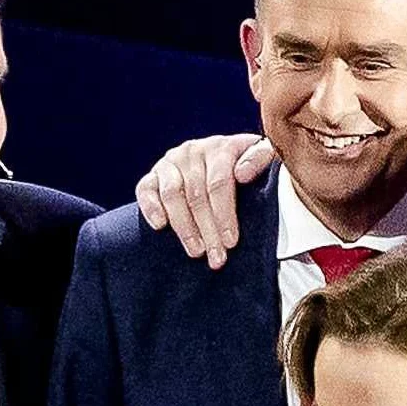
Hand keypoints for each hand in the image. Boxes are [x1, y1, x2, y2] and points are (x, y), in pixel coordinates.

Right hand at [130, 133, 269, 267]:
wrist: (225, 162)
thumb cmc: (248, 168)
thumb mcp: (262, 159)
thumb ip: (261, 158)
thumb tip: (242, 173)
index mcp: (221, 147)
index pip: (219, 183)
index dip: (224, 214)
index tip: (231, 242)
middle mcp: (193, 151)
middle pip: (197, 195)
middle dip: (208, 230)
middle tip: (217, 258)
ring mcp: (171, 162)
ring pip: (173, 196)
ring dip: (184, 227)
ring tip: (196, 251)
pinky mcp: (153, 175)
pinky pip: (145, 190)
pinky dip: (151, 208)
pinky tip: (160, 226)